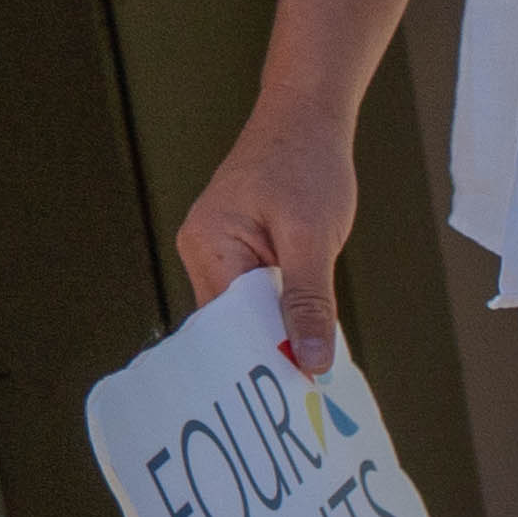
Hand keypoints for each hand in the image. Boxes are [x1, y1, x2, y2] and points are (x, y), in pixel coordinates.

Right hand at [177, 114, 361, 373]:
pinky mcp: (241, 253)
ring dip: (280, 338)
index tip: (294, 399)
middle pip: (233, 328)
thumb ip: (309, 302)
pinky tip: (310, 339)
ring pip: (248, 316)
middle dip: (270, 356)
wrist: (306, 117)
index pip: (226, 327)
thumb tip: (309, 361)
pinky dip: (284, 317)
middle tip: (310, 399)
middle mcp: (204, 253)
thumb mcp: (314, 239)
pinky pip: (259, 299)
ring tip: (314, 376)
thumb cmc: (307, 165)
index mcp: (209, 247)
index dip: (260, 361)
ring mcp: (219, 254)